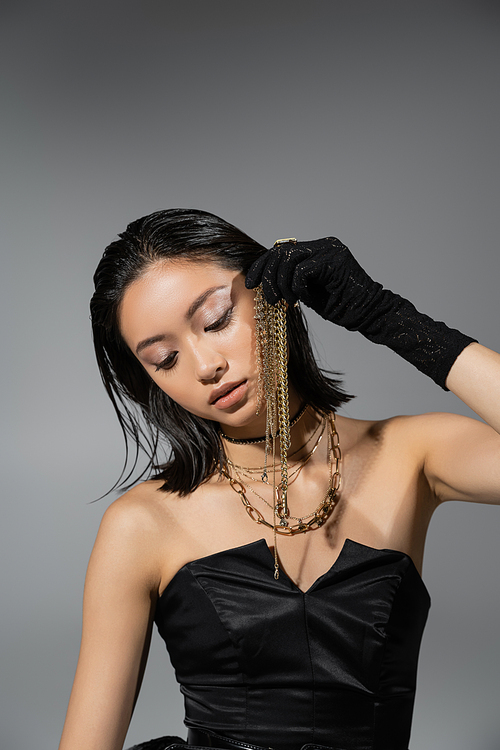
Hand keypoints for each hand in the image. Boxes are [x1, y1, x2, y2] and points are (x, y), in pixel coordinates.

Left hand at [245, 237, 384, 329]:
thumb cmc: (340, 306)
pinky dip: (295, 286)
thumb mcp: (307, 291)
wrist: (368, 314)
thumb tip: (264, 282)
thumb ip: (290, 281)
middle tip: (268, 298)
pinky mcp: (334, 260)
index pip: (280, 251)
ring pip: (288, 259)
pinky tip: (300, 298)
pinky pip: (301, 270)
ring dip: (279, 283)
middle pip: (280, 252)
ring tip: (282, 300)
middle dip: (267, 275)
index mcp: (316, 249)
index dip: (262, 266)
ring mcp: (330, 250)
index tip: (251, 284)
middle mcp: (323, 245)